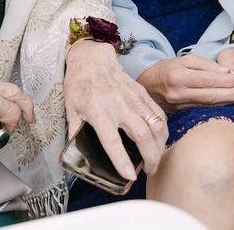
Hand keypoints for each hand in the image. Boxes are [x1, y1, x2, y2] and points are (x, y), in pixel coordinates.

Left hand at [64, 40, 166, 177]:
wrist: (92, 57)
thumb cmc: (80, 83)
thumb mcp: (70, 109)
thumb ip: (75, 132)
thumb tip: (76, 154)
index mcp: (97, 110)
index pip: (112, 140)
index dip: (121, 160)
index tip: (130, 176)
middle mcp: (118, 104)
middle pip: (141, 134)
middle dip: (150, 157)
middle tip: (149, 170)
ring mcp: (133, 97)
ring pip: (154, 124)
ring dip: (159, 145)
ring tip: (155, 159)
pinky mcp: (141, 92)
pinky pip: (158, 113)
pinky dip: (163, 129)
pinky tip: (160, 140)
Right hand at [137, 54, 233, 112]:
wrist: (147, 85)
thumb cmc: (167, 69)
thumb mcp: (183, 60)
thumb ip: (204, 65)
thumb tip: (225, 73)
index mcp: (178, 77)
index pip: (207, 80)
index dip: (226, 82)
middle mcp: (178, 93)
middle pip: (210, 96)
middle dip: (232, 94)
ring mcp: (179, 106)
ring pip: (209, 105)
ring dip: (229, 102)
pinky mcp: (181, 114)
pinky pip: (204, 110)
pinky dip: (219, 107)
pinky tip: (231, 104)